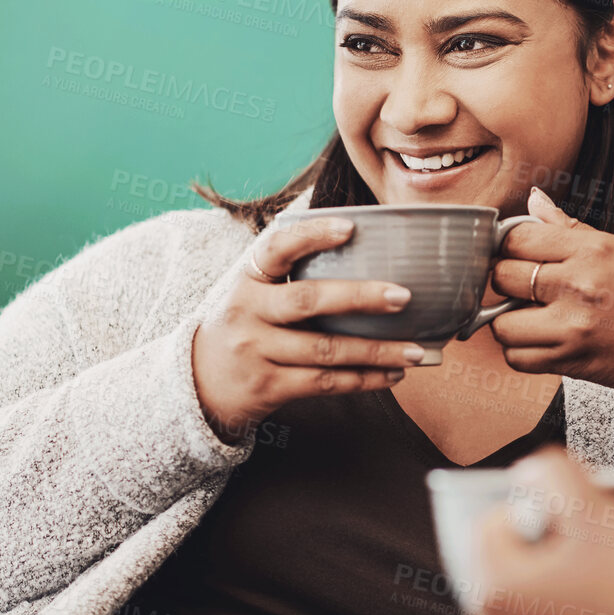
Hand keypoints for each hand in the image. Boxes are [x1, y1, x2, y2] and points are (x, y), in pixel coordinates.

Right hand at [191, 215, 430, 442]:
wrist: (199, 382)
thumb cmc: (245, 323)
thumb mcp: (254, 289)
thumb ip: (291, 266)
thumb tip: (350, 231)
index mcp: (248, 278)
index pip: (277, 248)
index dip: (312, 235)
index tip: (351, 227)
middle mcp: (248, 312)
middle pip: (307, 301)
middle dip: (360, 297)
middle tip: (404, 296)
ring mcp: (256, 351)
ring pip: (324, 351)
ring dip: (375, 351)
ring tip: (414, 350)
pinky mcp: (268, 387)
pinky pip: (323, 383)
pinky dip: (362, 380)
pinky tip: (392, 374)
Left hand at [468, 447, 613, 614]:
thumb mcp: (599, 512)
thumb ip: (553, 475)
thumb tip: (530, 473)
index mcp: (497, 590)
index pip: (491, 525)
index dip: (531, 509)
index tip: (570, 518)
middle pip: (505, 566)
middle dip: (539, 550)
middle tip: (587, 549)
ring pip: (523, 603)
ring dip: (549, 588)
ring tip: (596, 583)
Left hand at [485, 188, 613, 398]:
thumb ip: (569, 228)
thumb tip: (533, 199)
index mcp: (591, 250)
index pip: (516, 239)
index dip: (509, 246)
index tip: (517, 255)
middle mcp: (578, 285)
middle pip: (502, 276)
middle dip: (504, 281)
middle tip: (521, 286)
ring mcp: (572, 326)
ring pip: (501, 323)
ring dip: (508, 321)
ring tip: (529, 317)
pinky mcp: (571, 361)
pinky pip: (516, 358)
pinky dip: (521, 352)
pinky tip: (540, 341)